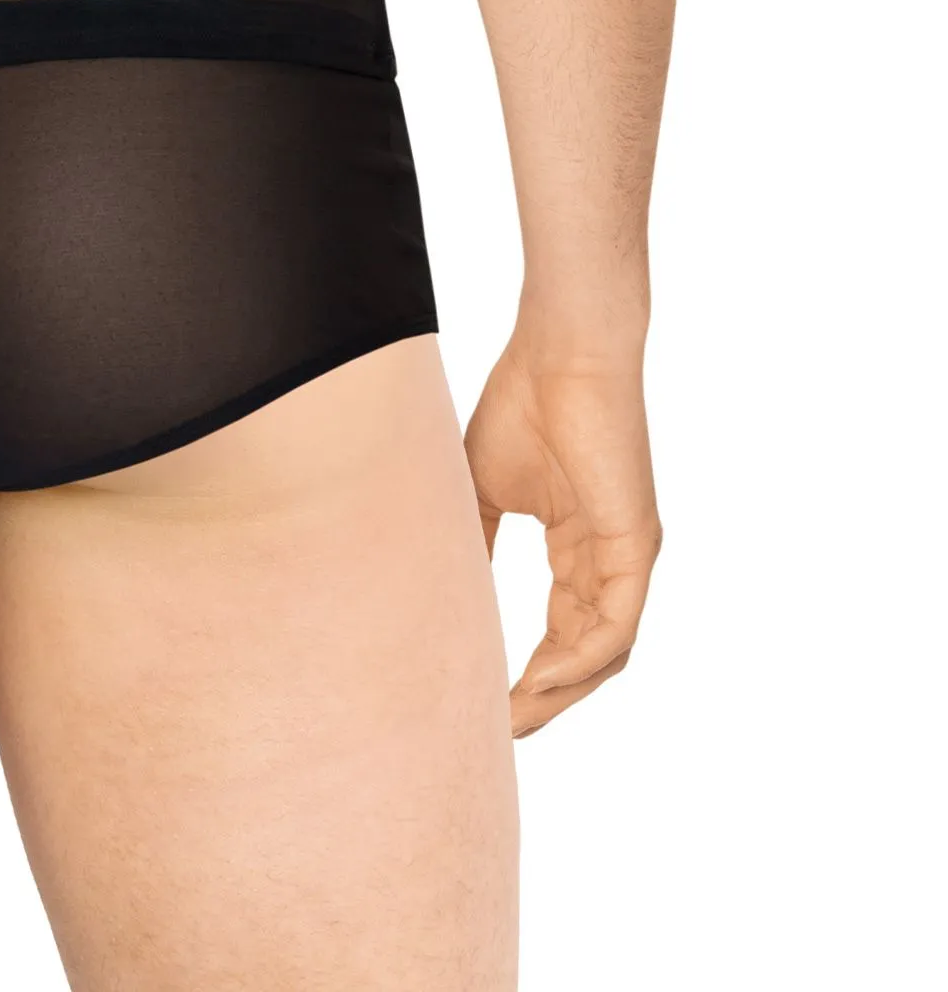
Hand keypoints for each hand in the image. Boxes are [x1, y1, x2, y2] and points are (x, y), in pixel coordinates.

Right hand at [463, 336, 661, 735]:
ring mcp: (627, 556)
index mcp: (580, 546)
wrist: (561, 350)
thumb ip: (474, 543)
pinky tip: (537, 678)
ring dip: (560, 694)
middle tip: (498, 731)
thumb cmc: (524, 402)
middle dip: (543, 699)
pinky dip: (578, 661)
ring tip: (513, 718)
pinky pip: (615, 627)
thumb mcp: (483, 488)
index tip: (488, 704)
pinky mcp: (636, 545)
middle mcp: (610, 559)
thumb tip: (444, 598)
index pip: (563, 631)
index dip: (529, 674)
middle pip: (585, 655)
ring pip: (604, 653)